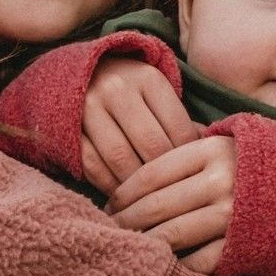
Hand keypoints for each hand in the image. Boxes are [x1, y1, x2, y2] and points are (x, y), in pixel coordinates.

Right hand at [80, 58, 196, 191]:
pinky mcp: (68, 128)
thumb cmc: (131, 90)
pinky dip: (109, 185)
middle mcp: (117, 89)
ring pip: (121, 158)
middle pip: (151, 146)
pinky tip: (123, 196)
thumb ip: (179, 121)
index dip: (188, 159)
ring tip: (149, 201)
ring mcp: (88, 108)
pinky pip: (93, 166)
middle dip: (164, 177)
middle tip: (174, 197)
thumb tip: (207, 154)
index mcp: (148, 79)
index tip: (193, 178)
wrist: (81, 74)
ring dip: (137, 187)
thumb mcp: (157, 94)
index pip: (178, 129)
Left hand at [109, 136, 236, 271]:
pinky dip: (175, 265)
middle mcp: (221, 181)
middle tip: (107, 230)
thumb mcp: (226, 145)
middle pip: (155, 206)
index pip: (150, 174)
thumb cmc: (256, 169)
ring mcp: (232, 216)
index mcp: (211, 151)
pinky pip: (196, 261)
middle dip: (125, 221)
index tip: (108, 204)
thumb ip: (185, 149)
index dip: (122, 193)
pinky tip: (161, 264)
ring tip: (126, 248)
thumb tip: (133, 167)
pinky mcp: (241, 246)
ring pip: (170, 235)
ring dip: (143, 244)